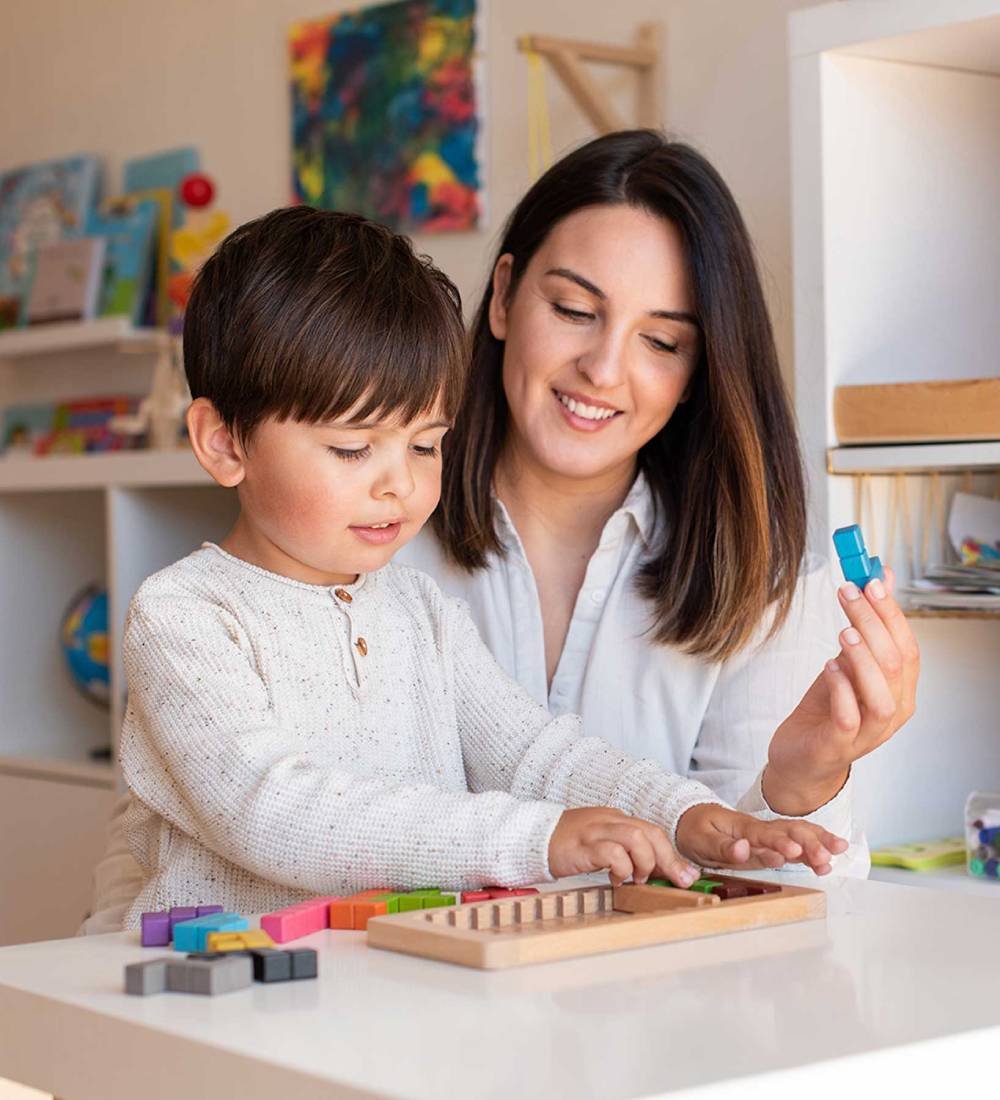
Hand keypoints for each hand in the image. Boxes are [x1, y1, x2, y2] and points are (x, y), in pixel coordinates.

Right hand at [548, 807, 699, 886]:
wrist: (532, 837)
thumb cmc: (567, 846)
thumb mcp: (600, 845)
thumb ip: (624, 853)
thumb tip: (653, 873)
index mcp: (615, 819)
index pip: (652, 831)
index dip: (671, 854)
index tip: (686, 876)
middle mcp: (609, 820)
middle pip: (650, 831)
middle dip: (669, 859)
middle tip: (678, 882)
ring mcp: (596, 830)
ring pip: (636, 837)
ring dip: (645, 862)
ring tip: (638, 878)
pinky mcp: (583, 845)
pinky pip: (612, 852)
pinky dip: (622, 868)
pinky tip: (617, 880)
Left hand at [675, 803, 847, 875]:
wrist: (692, 817)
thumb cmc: (695, 829)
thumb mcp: (700, 840)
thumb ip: (723, 847)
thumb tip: (743, 849)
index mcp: (741, 826)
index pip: (763, 834)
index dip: (779, 843)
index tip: (794, 852)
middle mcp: (759, 828)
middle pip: (789, 830)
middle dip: (809, 843)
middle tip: (825, 858)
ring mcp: (768, 834)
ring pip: (798, 832)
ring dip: (818, 841)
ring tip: (838, 852)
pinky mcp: (771, 842)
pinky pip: (796, 840)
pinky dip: (815, 845)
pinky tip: (831, 854)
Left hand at [764, 566, 919, 815]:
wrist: (802, 756)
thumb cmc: (828, 708)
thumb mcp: (846, 661)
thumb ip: (864, 626)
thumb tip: (878, 577)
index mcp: (900, 689)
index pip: (907, 647)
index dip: (891, 613)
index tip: (870, 582)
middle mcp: (893, 712)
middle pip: (895, 664)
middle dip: (872, 623)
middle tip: (848, 595)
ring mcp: (869, 732)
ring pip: (882, 696)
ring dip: (863, 659)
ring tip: (842, 632)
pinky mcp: (840, 745)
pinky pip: (849, 717)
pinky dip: (841, 689)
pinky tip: (828, 666)